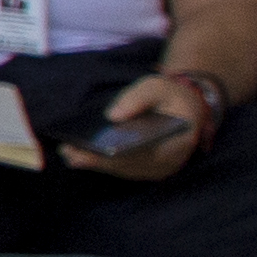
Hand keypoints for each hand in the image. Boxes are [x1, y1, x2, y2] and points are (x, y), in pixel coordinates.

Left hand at [70, 71, 214, 182]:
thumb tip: (113, 116)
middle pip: (131, 164)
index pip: (147, 153)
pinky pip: (124, 168)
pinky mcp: (148, 168)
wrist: (187, 107)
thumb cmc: (170, 96)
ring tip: (69, 153)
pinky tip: (80, 154)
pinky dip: (103, 162)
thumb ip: (138, 98)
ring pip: (124, 169)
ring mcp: (160, 168)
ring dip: (96, 163)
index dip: (120, 155)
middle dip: (99, 160)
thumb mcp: (157, 87)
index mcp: (180, 140)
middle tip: (70, 153)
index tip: (95, 152)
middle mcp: (171, 161)